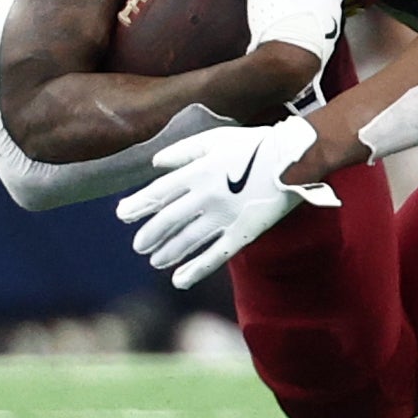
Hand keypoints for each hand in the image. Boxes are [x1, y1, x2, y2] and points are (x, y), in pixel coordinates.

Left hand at [115, 117, 340, 288]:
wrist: (294, 159)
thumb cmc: (254, 144)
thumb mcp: (216, 138)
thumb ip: (183, 151)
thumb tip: (155, 164)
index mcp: (198, 171)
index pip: (159, 193)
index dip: (138, 205)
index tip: (122, 214)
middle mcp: (206, 196)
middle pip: (168, 220)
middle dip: (150, 235)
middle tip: (138, 245)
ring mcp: (224, 217)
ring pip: (187, 241)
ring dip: (167, 252)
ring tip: (155, 261)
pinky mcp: (242, 233)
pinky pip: (214, 256)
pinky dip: (195, 269)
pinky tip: (180, 279)